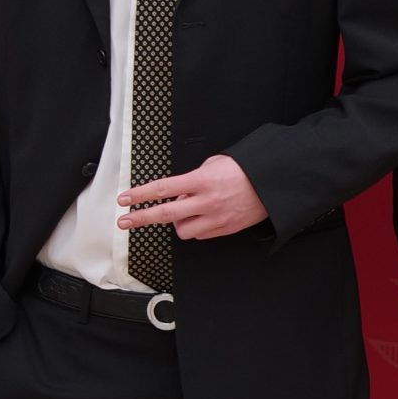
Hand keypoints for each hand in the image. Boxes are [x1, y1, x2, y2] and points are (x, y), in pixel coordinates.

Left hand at [118, 156, 267, 239]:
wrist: (273, 183)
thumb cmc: (245, 170)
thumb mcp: (215, 163)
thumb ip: (192, 179)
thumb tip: (179, 194)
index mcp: (202, 180)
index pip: (162, 188)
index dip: (140, 195)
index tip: (125, 199)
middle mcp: (206, 201)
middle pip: (165, 213)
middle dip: (141, 218)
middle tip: (125, 221)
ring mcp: (216, 218)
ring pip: (183, 230)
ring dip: (180, 221)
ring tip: (189, 210)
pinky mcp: (225, 229)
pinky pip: (201, 235)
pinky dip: (198, 227)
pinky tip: (206, 216)